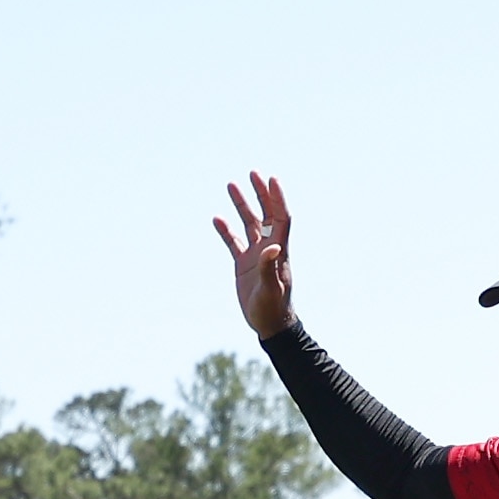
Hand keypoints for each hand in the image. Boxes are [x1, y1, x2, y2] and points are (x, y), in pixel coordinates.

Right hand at [213, 170, 295, 337]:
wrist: (269, 324)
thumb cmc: (274, 308)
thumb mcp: (272, 289)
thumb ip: (270, 267)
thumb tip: (272, 246)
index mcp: (279, 250)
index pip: (281, 217)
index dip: (277, 198)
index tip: (271, 179)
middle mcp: (269, 247)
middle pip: (267, 214)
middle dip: (261, 193)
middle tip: (253, 173)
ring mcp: (255, 255)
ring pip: (249, 223)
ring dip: (242, 205)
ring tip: (231, 185)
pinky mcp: (243, 264)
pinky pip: (233, 242)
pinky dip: (226, 230)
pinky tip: (217, 219)